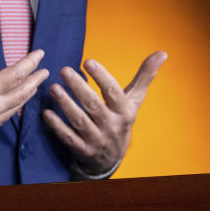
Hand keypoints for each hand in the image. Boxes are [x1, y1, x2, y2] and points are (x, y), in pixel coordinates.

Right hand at [0, 22, 48, 154]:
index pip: (15, 74)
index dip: (29, 63)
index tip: (40, 54)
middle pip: (21, 93)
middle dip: (35, 81)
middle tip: (45, 72)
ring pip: (15, 109)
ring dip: (26, 96)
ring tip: (33, 88)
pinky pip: (4, 121)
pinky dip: (13, 110)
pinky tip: (13, 108)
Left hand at [42, 51, 166, 175]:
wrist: (112, 158)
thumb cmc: (120, 119)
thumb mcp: (133, 100)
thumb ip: (144, 76)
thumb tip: (162, 53)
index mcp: (124, 111)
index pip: (113, 92)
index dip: (101, 77)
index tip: (87, 61)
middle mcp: (111, 126)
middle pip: (94, 105)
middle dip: (79, 88)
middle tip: (64, 70)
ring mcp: (97, 139)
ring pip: (79, 121)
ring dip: (65, 104)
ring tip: (54, 88)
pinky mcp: (82, 150)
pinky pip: (68, 138)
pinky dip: (56, 126)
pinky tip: (46, 112)